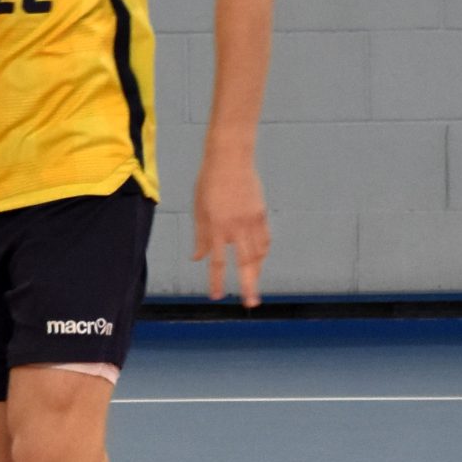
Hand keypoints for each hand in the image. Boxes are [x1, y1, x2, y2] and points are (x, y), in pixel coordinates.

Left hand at [193, 156, 270, 304]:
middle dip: (248, 285)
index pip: (217, 261)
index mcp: (216, 226)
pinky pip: (264, 239)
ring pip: (258, 253)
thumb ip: (200, 236)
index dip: (217, 281)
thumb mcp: (198, 209)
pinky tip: (258, 260)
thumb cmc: (209, 182)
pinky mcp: (261, 213)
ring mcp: (251, 220)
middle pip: (245, 263)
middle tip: (252, 303)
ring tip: (253, 285)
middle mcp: (235, 226)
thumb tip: (197, 258)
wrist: (230, 158)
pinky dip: (262, 252)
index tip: (217, 297)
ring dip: (256, 271)